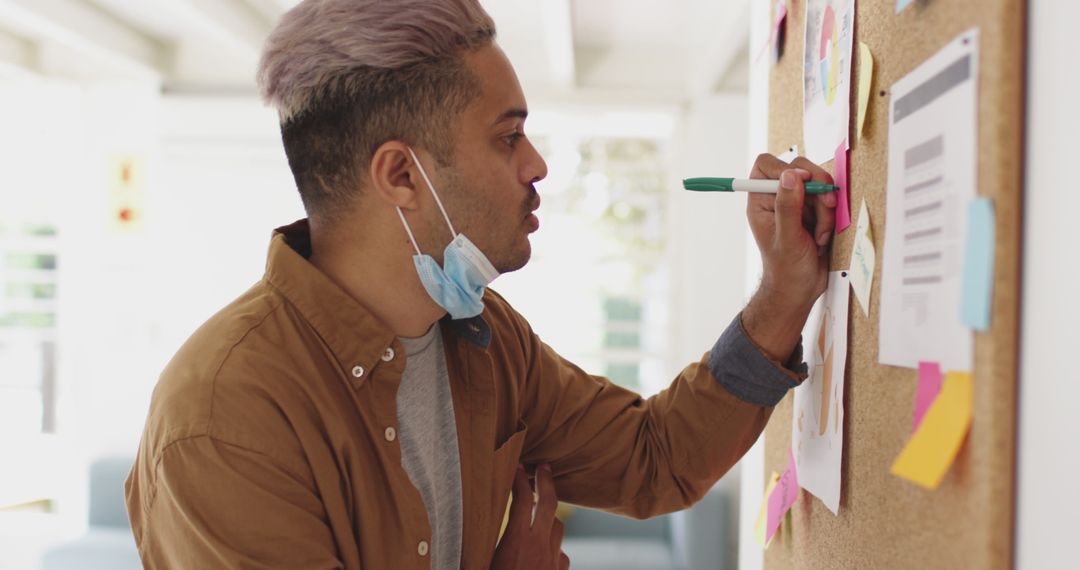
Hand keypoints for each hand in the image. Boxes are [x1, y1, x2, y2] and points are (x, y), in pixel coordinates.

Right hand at [491, 464, 568, 569]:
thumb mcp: (484, 560)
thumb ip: (484, 542)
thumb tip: (468, 530)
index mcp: (516, 543)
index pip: (522, 500)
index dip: (520, 480)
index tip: (518, 467)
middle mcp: (538, 547)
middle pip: (548, 504)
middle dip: (546, 481)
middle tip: (544, 467)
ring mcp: (552, 560)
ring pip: (558, 527)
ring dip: (549, 515)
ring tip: (540, 509)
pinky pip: (560, 552)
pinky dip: (553, 545)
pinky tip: (543, 548)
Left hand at [743, 153, 837, 360]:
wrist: (801, 289)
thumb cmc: (786, 270)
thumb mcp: (787, 238)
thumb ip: (788, 206)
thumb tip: (790, 176)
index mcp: (760, 202)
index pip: (766, 166)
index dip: (785, 168)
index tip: (803, 181)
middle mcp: (778, 198)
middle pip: (799, 169)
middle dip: (816, 189)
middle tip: (827, 205)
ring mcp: (798, 203)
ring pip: (819, 185)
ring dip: (826, 210)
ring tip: (818, 236)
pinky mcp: (815, 210)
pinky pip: (829, 200)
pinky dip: (831, 217)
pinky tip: (822, 237)